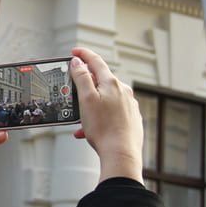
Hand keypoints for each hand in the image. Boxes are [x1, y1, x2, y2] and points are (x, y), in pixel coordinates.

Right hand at [69, 47, 143, 184]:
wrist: (121, 154)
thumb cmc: (104, 129)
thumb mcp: (86, 100)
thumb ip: (82, 78)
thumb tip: (78, 62)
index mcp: (112, 83)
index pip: (96, 61)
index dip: (83, 54)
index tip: (74, 52)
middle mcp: (124, 92)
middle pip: (101, 81)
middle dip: (86, 86)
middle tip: (74, 93)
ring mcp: (129, 106)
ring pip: (105, 100)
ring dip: (91, 107)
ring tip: (80, 121)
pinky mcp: (131, 120)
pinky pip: (111, 114)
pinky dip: (99, 118)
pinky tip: (89, 132)